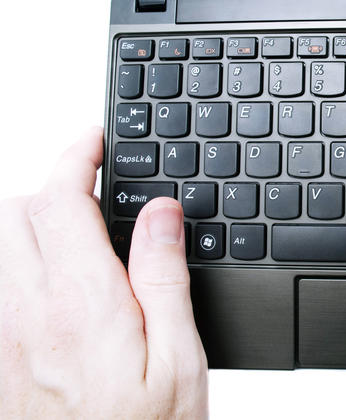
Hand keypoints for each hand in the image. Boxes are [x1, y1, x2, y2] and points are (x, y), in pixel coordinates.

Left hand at [0, 128, 207, 417]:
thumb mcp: (177, 357)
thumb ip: (162, 276)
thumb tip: (159, 213)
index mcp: (81, 304)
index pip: (60, 201)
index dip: (76, 156)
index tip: (96, 138)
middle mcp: (30, 312)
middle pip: (18, 213)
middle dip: (55, 183)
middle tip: (97, 182)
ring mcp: (8, 335)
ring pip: (3, 246)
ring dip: (37, 218)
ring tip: (85, 224)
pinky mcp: (2, 357)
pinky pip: (3, 284)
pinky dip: (28, 258)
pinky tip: (66, 279)